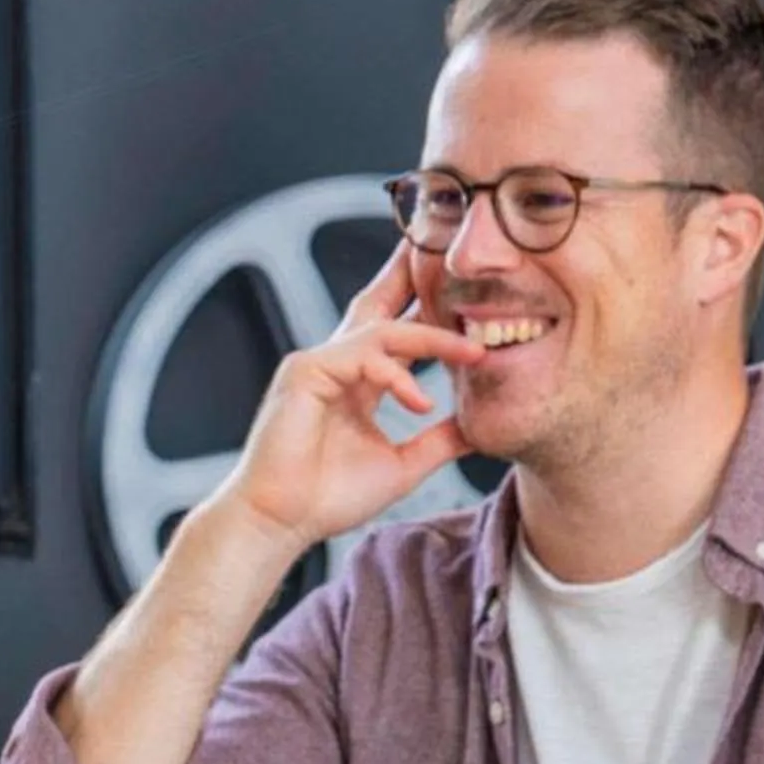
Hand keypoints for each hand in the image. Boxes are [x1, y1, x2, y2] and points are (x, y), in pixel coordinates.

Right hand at [215, 240, 482, 560]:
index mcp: (356, 381)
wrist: (281, 522)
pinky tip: (419, 401)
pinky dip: (395, 375)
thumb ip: (441, 440)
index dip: (426, 306)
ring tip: (474, 353)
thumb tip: (483, 426)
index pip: (395, 330)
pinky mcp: (303, 373)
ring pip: (382, 331)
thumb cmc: (327, 498)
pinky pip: (360, 357)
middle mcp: (335, 364)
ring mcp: (316, 364)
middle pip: (379, 303)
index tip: (466, 288)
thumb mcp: (404, 464)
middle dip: (413, 272)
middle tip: (450, 241)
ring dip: (432, 337)